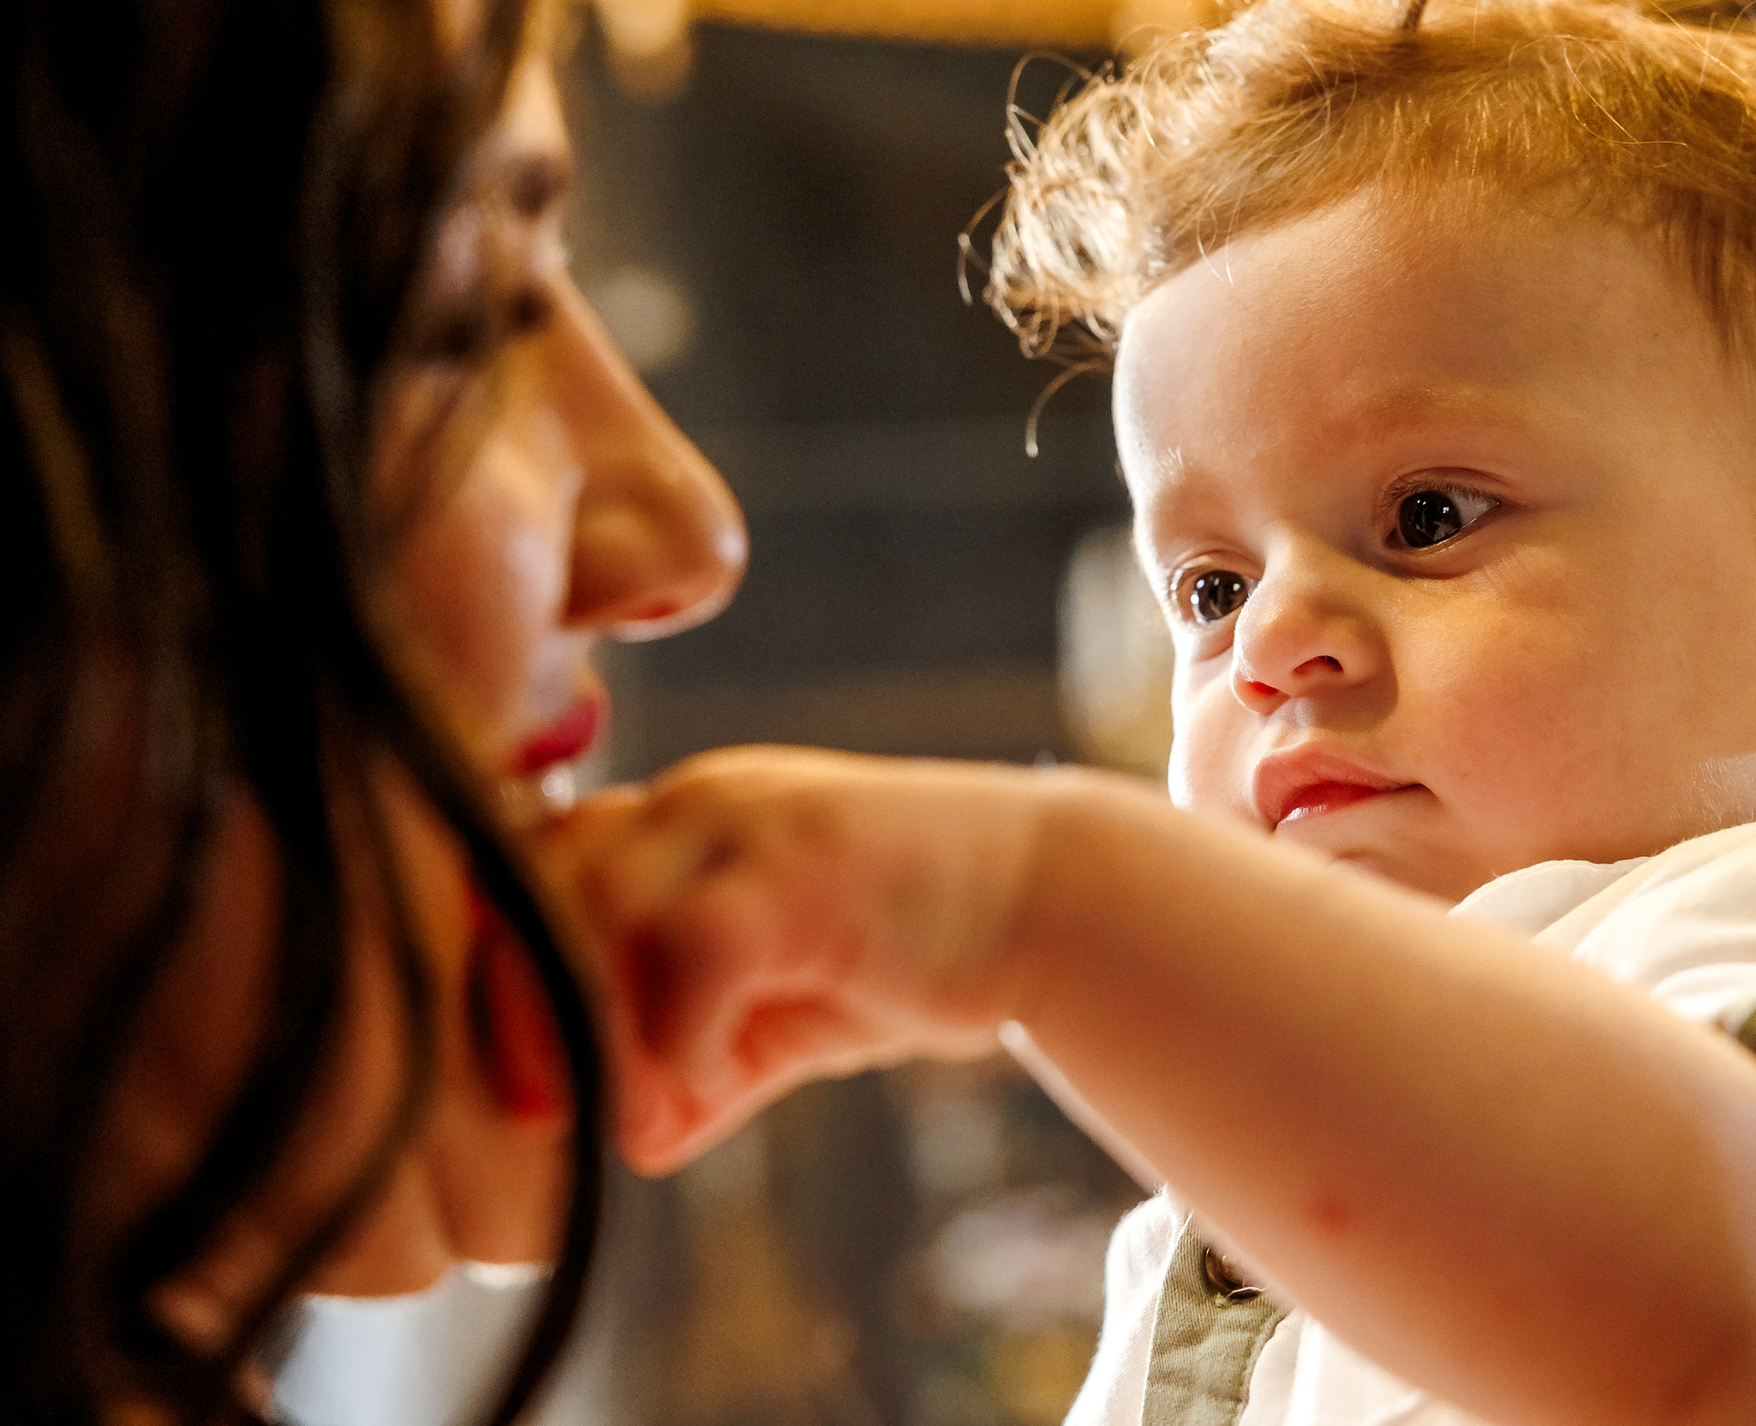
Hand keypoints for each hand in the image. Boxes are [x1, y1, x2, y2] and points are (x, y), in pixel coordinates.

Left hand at [536, 746, 1056, 1172]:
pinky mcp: (809, 862)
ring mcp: (753, 823)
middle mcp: (697, 804)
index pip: (534, 874)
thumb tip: (634, 1140)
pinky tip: (713, 1097)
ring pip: (600, 904)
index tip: (514, 1086)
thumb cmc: (919, 951)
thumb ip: (704, 1059)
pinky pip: (697, 945)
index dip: (506, 975)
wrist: (1060, 907)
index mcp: (678, 825)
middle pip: (541, 877)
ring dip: (600, 1032)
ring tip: (639, 1121)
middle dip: (524, 1002)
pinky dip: (681, 1037)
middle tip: (537, 1111)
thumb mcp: (787, 1009)